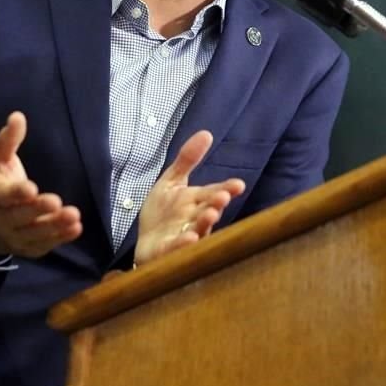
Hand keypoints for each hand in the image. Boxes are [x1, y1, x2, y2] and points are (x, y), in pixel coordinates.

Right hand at [0, 112, 81, 257]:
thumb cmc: (0, 184)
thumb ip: (8, 141)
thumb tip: (18, 116)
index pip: (4, 195)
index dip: (17, 193)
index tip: (31, 187)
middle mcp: (4, 219)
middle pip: (20, 216)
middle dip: (37, 210)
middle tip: (55, 201)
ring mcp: (17, 236)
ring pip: (35, 233)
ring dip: (54, 226)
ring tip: (73, 216)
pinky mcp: (32, 248)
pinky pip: (46, 244)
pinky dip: (61, 238)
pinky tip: (76, 228)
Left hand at [134, 130, 244, 265]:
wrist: (146, 243)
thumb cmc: (163, 214)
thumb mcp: (171, 181)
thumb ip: (187, 159)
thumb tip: (207, 132)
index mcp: (197, 202)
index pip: (214, 193)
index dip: (226, 189)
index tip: (238, 184)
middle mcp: (195, 220)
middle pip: (209, 211)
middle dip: (216, 204)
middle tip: (222, 198)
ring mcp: (184, 237)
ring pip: (199, 231)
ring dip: (205, 224)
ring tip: (210, 214)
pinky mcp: (169, 253)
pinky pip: (178, 250)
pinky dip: (184, 245)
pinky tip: (189, 237)